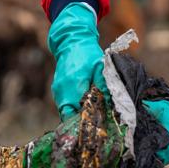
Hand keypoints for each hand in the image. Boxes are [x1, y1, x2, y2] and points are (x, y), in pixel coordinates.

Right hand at [48, 3, 106, 118]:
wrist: (72, 41)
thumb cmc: (88, 54)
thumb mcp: (101, 69)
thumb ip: (105, 87)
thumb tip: (111, 106)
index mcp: (74, 85)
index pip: (79, 112)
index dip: (89, 121)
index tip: (100, 125)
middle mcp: (63, 90)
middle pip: (70, 116)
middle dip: (82, 122)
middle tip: (96, 125)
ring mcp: (57, 91)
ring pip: (65, 112)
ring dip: (77, 115)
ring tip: (91, 116)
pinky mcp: (57, 90)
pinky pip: (63, 105)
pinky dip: (73, 109)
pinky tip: (84, 106)